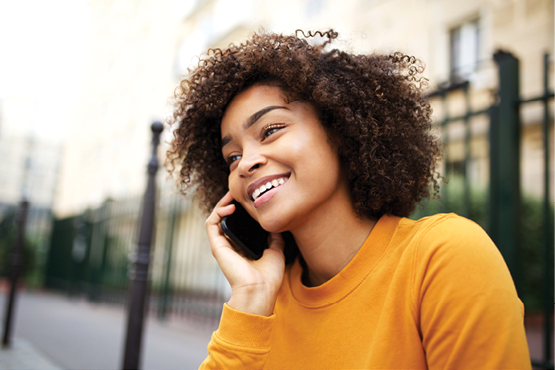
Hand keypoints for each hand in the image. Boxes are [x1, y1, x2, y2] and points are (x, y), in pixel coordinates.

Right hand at [206, 192, 285, 315]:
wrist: (260, 290)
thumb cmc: (269, 276)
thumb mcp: (276, 250)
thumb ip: (275, 237)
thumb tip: (277, 224)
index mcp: (242, 246)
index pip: (238, 223)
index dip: (241, 209)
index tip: (250, 198)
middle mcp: (230, 245)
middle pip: (226, 218)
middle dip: (231, 202)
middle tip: (240, 192)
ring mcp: (222, 245)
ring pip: (216, 218)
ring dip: (222, 204)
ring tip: (233, 195)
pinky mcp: (216, 246)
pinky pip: (211, 224)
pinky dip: (218, 212)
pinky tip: (230, 206)